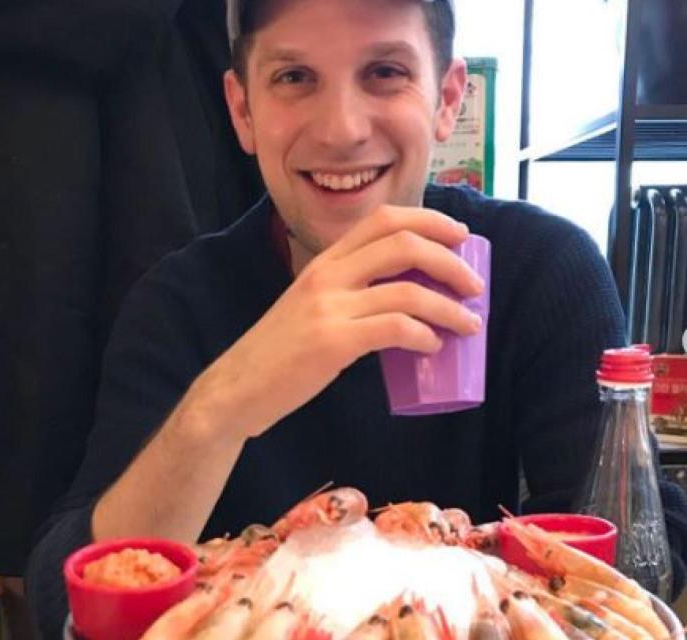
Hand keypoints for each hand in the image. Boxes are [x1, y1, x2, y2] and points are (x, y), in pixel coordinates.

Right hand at [179, 205, 484, 442]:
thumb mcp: (309, 306)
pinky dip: (425, 334)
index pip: (382, 218)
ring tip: (470, 324)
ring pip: (408, 289)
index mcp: (323, 261)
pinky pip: (394, 328)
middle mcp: (326, 274)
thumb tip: (400, 301)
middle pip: (403, 242)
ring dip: (450, 306)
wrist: (236, 387)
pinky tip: (433, 346)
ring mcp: (328, 306)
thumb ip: (344, 294)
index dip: (429, 220)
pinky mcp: (332, 342)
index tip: (459, 235)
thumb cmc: (278, 352)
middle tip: (475, 283)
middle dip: (450, 259)